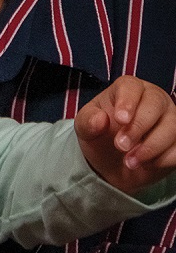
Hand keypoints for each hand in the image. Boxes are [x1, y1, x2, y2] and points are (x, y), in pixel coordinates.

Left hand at [75, 76, 175, 193]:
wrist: (112, 163)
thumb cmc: (100, 135)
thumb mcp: (85, 128)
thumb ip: (88, 121)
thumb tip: (99, 119)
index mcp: (128, 89)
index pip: (131, 86)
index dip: (127, 102)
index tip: (120, 120)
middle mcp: (153, 99)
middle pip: (155, 104)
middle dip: (138, 128)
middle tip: (120, 146)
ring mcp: (169, 118)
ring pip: (172, 127)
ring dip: (150, 147)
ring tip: (130, 162)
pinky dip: (163, 159)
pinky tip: (146, 165)